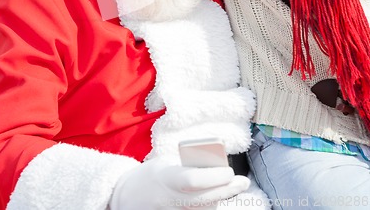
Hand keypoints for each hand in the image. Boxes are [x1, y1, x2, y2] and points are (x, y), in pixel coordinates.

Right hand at [109, 158, 249, 209]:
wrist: (127, 199)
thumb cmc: (150, 176)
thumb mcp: (164, 163)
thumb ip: (186, 166)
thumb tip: (213, 167)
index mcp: (166, 178)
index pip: (192, 180)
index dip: (213, 177)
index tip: (229, 170)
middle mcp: (170, 199)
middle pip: (204, 199)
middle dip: (226, 190)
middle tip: (242, 182)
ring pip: (204, 209)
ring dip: (221, 198)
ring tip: (233, 186)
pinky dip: (210, 206)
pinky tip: (217, 197)